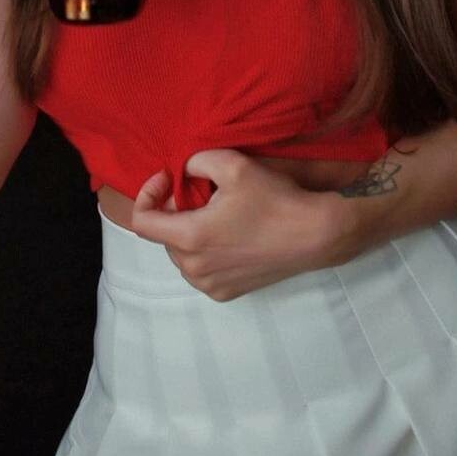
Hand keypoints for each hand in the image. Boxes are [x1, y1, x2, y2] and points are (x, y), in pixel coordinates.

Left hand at [129, 150, 339, 301]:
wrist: (314, 235)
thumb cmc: (274, 199)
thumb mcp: (233, 165)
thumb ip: (196, 161)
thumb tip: (182, 170)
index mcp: (190, 238)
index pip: (142, 222)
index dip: (148, 195)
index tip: (169, 179)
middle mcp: (194, 268)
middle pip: (165, 236)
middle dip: (175, 211)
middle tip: (203, 192)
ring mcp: (210, 285)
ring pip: (182, 255)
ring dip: (190, 233)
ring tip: (218, 215)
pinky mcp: (226, 294)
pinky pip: (201, 270)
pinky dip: (205, 253)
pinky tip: (230, 237)